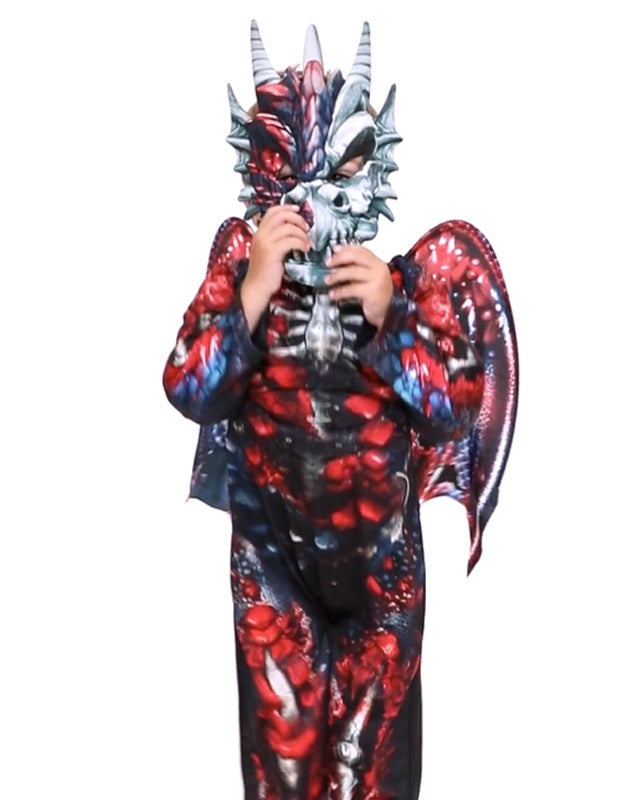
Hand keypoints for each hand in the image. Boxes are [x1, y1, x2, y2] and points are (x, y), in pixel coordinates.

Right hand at [240, 205, 309, 331]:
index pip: (272, 211)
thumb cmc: (266, 271)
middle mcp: (260, 234)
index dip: (287, 208)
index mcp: (259, 232)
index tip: (298, 210)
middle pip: (281, 215)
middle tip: (306, 228)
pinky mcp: (272, 252)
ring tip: (307, 243)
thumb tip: (294, 229)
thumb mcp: (269, 250)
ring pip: (288, 228)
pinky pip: (291, 240)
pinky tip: (305, 249)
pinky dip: (301, 243)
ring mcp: (265, 242)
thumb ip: (277, 238)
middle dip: (297, 219)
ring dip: (302, 234)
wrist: (257, 287)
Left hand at [326, 245, 392, 328]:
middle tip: (328, 264)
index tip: (335, 250)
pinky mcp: (372, 292)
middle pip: (356, 257)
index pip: (361, 250)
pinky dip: (340, 292)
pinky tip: (334, 295)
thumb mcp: (370, 279)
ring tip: (328, 280)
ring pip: (352, 272)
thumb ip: (358, 269)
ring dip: (336, 276)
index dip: (347, 249)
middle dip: (339, 259)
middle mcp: (378, 269)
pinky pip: (351, 289)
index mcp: (378, 263)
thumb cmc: (378, 296)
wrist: (390, 313)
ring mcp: (376, 280)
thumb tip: (338, 262)